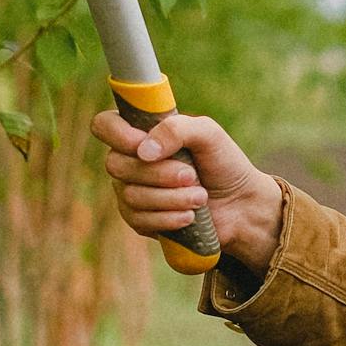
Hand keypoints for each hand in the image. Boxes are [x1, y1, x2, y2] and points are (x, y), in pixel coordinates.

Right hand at [90, 110, 284, 277]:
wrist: (240, 205)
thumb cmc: (224, 163)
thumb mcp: (209, 134)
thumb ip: (177, 129)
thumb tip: (143, 151)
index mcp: (144, 132)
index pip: (105, 125)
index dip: (117, 134)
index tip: (144, 144)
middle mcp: (132, 160)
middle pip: (116, 164)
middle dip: (158, 173)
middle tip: (192, 175)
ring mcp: (132, 190)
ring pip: (130, 195)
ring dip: (171, 197)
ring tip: (200, 197)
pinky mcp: (139, 219)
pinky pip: (138, 219)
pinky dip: (168, 217)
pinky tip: (190, 216)